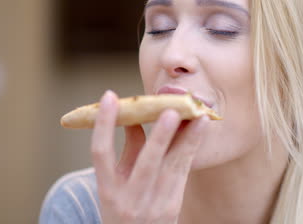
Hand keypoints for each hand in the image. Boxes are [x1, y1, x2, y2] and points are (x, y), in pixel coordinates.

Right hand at [91, 90, 206, 223]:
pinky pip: (183, 171)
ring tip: (201, 117)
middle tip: (171, 111)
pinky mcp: (172, 205)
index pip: (100, 153)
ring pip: (173, 167)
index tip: (108, 96)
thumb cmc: (122, 206)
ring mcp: (153, 204)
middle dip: (159, 137)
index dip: (103, 124)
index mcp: (107, 190)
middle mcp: (130, 198)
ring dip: (189, 139)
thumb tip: (136, 117)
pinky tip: (201, 130)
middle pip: (146, 163)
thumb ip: (126, 150)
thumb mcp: (114, 183)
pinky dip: (192, 148)